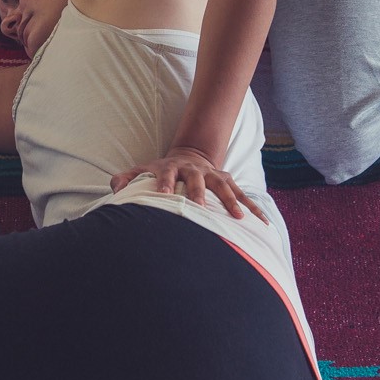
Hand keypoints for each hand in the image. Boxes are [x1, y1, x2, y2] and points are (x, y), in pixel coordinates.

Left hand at [111, 147, 270, 222]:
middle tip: (201, 208)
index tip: (162, 195)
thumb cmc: (162, 171)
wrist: (190, 155)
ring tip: (238, 218)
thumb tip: (115, 188)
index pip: (166, 173)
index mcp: (172, 167)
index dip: (163, 183)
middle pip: (197, 179)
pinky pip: (243, 195)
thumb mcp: (143, 170)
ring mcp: (214, 175)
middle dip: (199, 193)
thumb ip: (127, 179)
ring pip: (225, 187)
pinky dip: (254, 208)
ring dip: (231, 201)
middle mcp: (195, 169)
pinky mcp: (228, 181)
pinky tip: (264, 224)